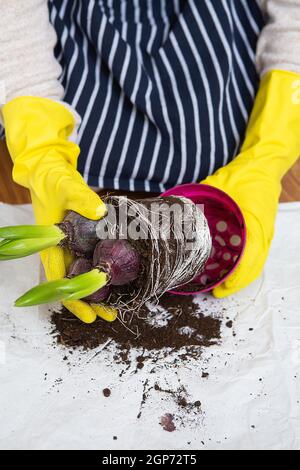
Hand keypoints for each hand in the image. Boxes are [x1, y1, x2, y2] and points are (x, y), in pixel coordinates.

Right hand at [2, 97, 116, 322]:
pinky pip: (89, 261)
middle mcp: (60, 249)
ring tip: (114, 309)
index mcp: (51, 243)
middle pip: (73, 284)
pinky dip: (100, 273)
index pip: (60, 279)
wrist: (49, 171)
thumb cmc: (53, 180)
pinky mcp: (80, 239)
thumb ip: (82, 198)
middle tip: (109, 317)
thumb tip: (100, 213)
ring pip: (82, 275)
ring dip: (97, 293)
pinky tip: (115, 281)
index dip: (74, 299)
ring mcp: (70, 246)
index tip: (88, 315)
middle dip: (89, 303)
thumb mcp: (66, 186)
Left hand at [202, 70, 299, 297]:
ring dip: (240, 276)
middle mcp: (262, 232)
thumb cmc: (243, 174)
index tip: (220, 289)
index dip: (235, 279)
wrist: (264, 164)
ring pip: (256, 262)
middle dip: (236, 283)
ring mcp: (265, 232)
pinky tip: (231, 267)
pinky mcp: (262, 230)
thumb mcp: (218, 186)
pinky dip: (245, 265)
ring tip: (222, 284)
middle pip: (253, 267)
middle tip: (217, 291)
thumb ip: (198, 200)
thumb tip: (173, 212)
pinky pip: (256, 253)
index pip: (249, 260)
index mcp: (254, 224)